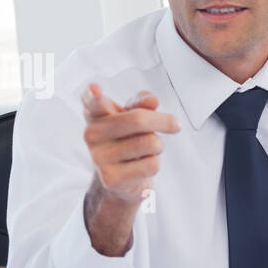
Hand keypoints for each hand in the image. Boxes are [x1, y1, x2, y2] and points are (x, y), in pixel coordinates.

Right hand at [82, 83, 179, 203]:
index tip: (95, 88)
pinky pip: (152, 164)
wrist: (121, 178)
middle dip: (163, 122)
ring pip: (150, 143)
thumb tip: (151, 100)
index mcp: (95, 114)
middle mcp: (92, 135)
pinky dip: (154, 163)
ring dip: (157, 146)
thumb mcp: (133, 117)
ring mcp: (99, 158)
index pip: (92, 102)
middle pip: (138, 120)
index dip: (93, 95)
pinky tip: (141, 166)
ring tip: (146, 150)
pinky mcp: (111, 178)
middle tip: (175, 124)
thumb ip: (141, 104)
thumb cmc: (127, 140)